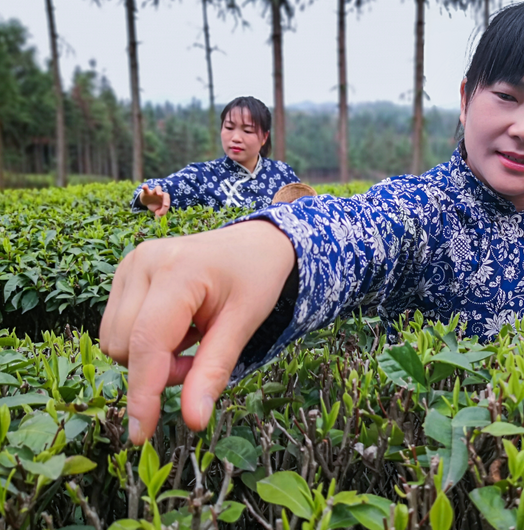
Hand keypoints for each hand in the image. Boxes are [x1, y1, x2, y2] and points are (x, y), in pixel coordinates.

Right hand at [99, 220, 295, 443]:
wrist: (254, 243)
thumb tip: (193, 421)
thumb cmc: (255, 279)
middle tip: (200, 356)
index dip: (144, 391)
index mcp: (178, 271)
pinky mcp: (125, 272)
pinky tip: (177, 327)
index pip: (147, 341)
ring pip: (115, 341)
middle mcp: (144, 262)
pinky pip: (117, 327)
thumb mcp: (244, 324)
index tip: (142, 433)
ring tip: (191, 339)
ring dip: (150, 358)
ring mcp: (130, 264)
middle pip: (125, 347)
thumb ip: (215, 370)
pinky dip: (144, 341)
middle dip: (159, 369)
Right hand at [139, 184, 170, 216]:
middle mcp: (161, 195)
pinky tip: (144, 186)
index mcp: (165, 200)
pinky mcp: (147, 192)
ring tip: (159, 194)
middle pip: (166, 194)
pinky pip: (146, 189)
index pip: (167, 202)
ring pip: (158, 188)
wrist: (146, 201)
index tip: (162, 213)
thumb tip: (160, 219)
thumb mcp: (157, 210)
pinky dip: (145, 187)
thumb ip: (160, 214)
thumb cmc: (154, 205)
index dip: (166, 208)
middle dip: (166, 199)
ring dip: (159, 190)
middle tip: (165, 205)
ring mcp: (154, 192)